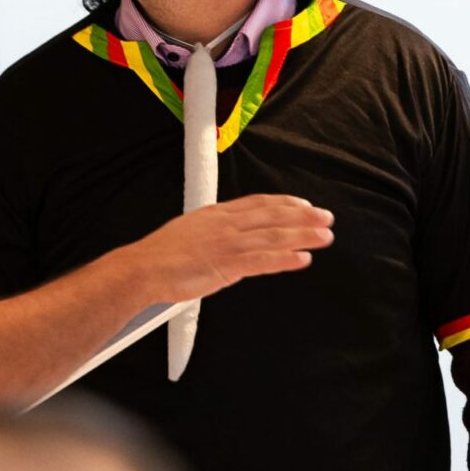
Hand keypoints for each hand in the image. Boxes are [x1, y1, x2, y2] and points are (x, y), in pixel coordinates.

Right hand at [111, 195, 330, 303]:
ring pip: (274, 236)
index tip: (303, 204)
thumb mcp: (190, 230)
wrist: (143, 268)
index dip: (285, 203)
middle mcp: (226, 224)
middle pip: (273, 216)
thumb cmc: (161, 255)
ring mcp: (228, 244)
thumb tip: (227, 235)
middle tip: (326, 217)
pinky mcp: (227, 265)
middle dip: (303, 216)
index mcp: (217, 214)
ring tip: (324, 236)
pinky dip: (286, 259)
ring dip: (303, 235)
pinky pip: (263, 261)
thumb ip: (213, 231)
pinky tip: (303, 259)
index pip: (258, 202)